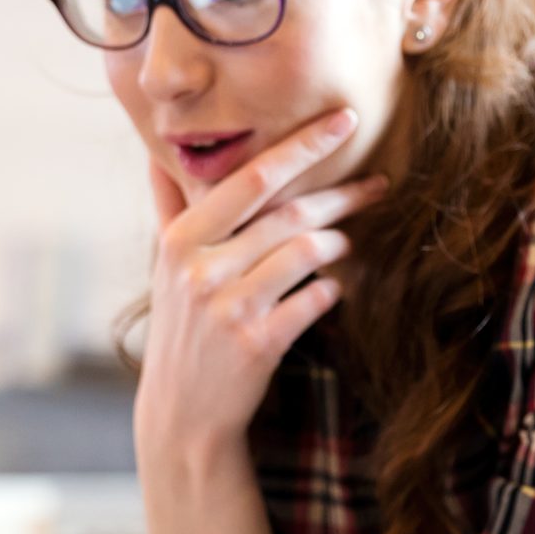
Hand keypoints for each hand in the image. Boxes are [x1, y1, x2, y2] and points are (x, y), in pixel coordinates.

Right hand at [133, 109, 383, 459]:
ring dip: (340, 244)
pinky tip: (334, 289)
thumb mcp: (164, 268)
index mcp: (181, 239)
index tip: (345, 121)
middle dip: (342, 194)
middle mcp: (201, 268)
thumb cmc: (181, 329)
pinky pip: (316, 298)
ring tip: (349, 244)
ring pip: (308, 252)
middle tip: (378, 184)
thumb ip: (169, 208)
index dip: (304, 145)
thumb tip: (156, 155)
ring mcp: (230, 307)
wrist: (183, 411)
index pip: (252, 177)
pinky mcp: (258, 343)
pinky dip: (333, 289)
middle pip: (289, 213)